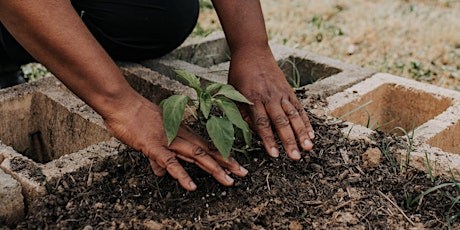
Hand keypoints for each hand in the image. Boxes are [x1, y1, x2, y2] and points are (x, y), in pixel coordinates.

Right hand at [103, 93, 247, 190]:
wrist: (122, 104)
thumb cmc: (135, 118)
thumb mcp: (150, 139)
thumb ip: (157, 157)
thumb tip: (160, 172)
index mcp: (181, 132)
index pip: (206, 145)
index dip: (222, 155)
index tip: (236, 164)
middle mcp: (179, 136)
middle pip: (207, 151)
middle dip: (226, 163)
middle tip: (243, 173)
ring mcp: (168, 140)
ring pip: (196, 155)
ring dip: (213, 168)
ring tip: (228, 180)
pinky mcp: (154, 146)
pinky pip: (170, 162)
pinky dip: (182, 175)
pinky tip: (191, 186)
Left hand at [228, 48, 314, 159]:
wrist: (252, 51)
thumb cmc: (239, 74)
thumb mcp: (232, 93)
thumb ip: (241, 113)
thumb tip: (250, 132)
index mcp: (252, 99)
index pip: (261, 123)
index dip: (268, 140)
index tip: (274, 155)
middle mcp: (269, 97)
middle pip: (280, 122)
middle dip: (289, 141)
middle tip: (296, 157)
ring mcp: (281, 94)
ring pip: (293, 116)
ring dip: (301, 133)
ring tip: (308, 148)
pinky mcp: (288, 91)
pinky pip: (299, 108)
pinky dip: (305, 121)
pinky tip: (311, 134)